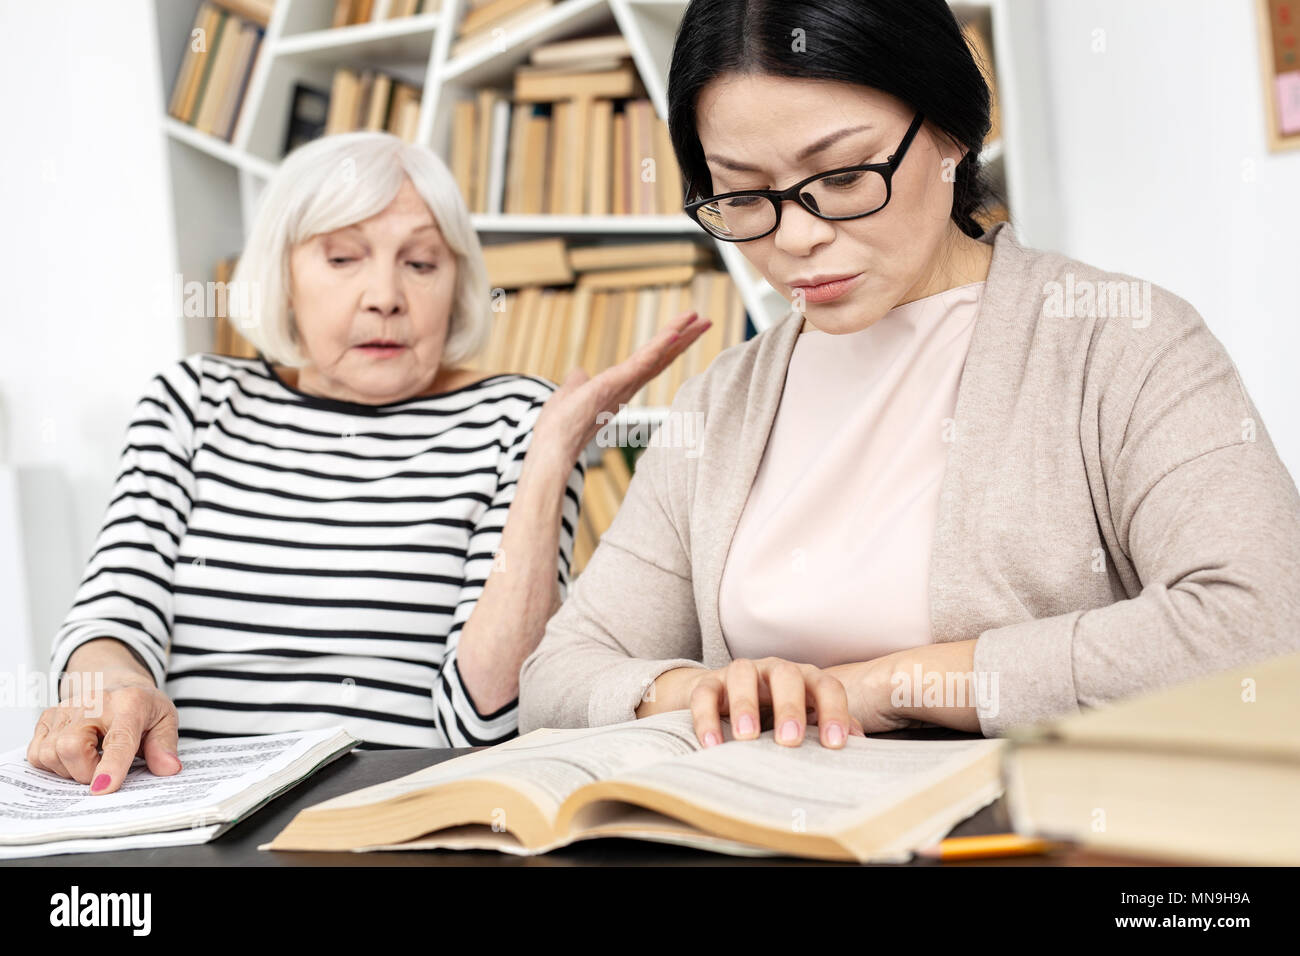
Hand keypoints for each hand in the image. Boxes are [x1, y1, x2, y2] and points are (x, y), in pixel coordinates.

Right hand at [26, 671, 181, 794]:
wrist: (117, 684)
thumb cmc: (142, 707)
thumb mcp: (165, 721)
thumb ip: (165, 746)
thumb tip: (169, 769)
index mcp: (130, 704)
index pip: (118, 739)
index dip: (111, 766)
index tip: (103, 789)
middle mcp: (92, 702)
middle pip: (71, 748)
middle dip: (85, 772)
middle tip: (104, 770)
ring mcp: (65, 708)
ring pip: (50, 754)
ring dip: (70, 769)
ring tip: (92, 758)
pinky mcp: (47, 717)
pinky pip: (36, 754)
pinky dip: (53, 764)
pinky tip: (74, 755)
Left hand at [530, 309, 712, 463]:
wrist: (553, 443)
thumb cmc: (560, 424)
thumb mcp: (570, 392)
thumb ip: (577, 381)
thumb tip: (578, 372)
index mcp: (621, 385)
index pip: (651, 360)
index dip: (669, 345)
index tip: (686, 329)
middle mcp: (629, 385)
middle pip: (664, 356)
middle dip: (686, 338)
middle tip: (707, 321)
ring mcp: (626, 384)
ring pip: (659, 354)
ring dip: (680, 335)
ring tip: (701, 319)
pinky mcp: (619, 381)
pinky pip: (644, 360)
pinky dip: (659, 345)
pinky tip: (674, 331)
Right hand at [688, 657, 865, 748]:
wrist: (724, 700)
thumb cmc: (775, 715)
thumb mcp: (805, 720)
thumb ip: (830, 727)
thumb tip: (860, 744)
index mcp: (805, 679)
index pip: (826, 686)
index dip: (834, 712)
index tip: (834, 744)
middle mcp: (774, 670)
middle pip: (786, 675)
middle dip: (789, 707)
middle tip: (789, 741)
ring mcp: (740, 674)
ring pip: (742, 674)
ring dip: (745, 704)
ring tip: (746, 738)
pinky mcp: (708, 683)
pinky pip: (705, 693)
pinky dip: (706, 718)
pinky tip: (712, 745)